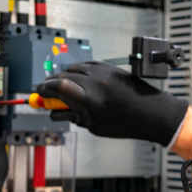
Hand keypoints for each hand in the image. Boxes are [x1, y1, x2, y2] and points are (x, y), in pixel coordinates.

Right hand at [36, 61, 189, 146]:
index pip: (58, 88)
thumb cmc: (127, 124)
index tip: (39, 94)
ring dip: (64, 76)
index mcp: (90, 100)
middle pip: (63, 76)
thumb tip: (59, 112)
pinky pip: (87, 65)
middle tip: (46, 93)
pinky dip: (79, 71)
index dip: (44, 90)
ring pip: (74, 68)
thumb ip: (75, 117)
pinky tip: (79, 80)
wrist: (152, 112)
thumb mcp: (96, 126)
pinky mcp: (110, 68)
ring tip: (63, 88)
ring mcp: (103, 72)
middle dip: (51, 84)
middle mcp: (96, 82)